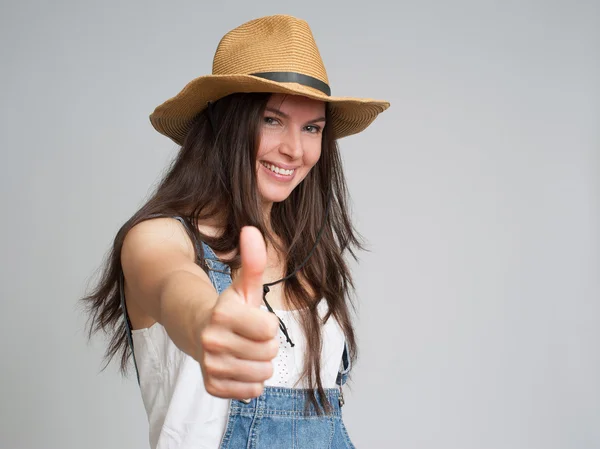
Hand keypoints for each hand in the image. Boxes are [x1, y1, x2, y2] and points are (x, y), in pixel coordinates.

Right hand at [197, 226, 279, 399]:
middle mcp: (212, 341)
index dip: (267, 324)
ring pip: (262, 374)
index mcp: (223, 314)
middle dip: (265, 345)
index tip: (255, 319)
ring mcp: (210, 365)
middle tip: (249, 337)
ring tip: (244, 351)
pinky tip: (238, 367)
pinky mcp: (211, 385)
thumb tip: (252, 229)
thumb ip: (253, 260)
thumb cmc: (229, 308)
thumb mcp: (244, 286)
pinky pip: (250, 392)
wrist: (196, 331)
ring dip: (259, 364)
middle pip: (268, 354)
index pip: (270, 330)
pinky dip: (250, 382)